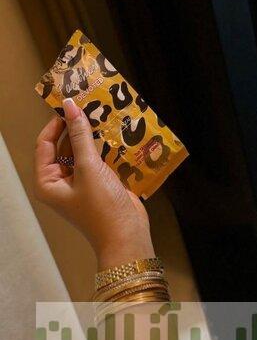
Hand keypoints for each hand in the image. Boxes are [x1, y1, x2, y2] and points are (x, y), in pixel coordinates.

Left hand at [34, 98, 154, 268]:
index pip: (45, 143)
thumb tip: (70, 106)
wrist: (127, 235)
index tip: (72, 104)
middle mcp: (60, 181)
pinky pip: (96, 159)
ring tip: (103, 114)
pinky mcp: (97, 183)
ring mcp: (79, 183)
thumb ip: (80, 136)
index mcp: (47, 181)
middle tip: (90, 105)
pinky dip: (103, 147)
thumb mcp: (88, 168)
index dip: (56, 123)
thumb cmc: (101, 206)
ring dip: (91, 136)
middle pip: (63, 146)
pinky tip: (114, 132)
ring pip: (81, 151)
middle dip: (75, 127)